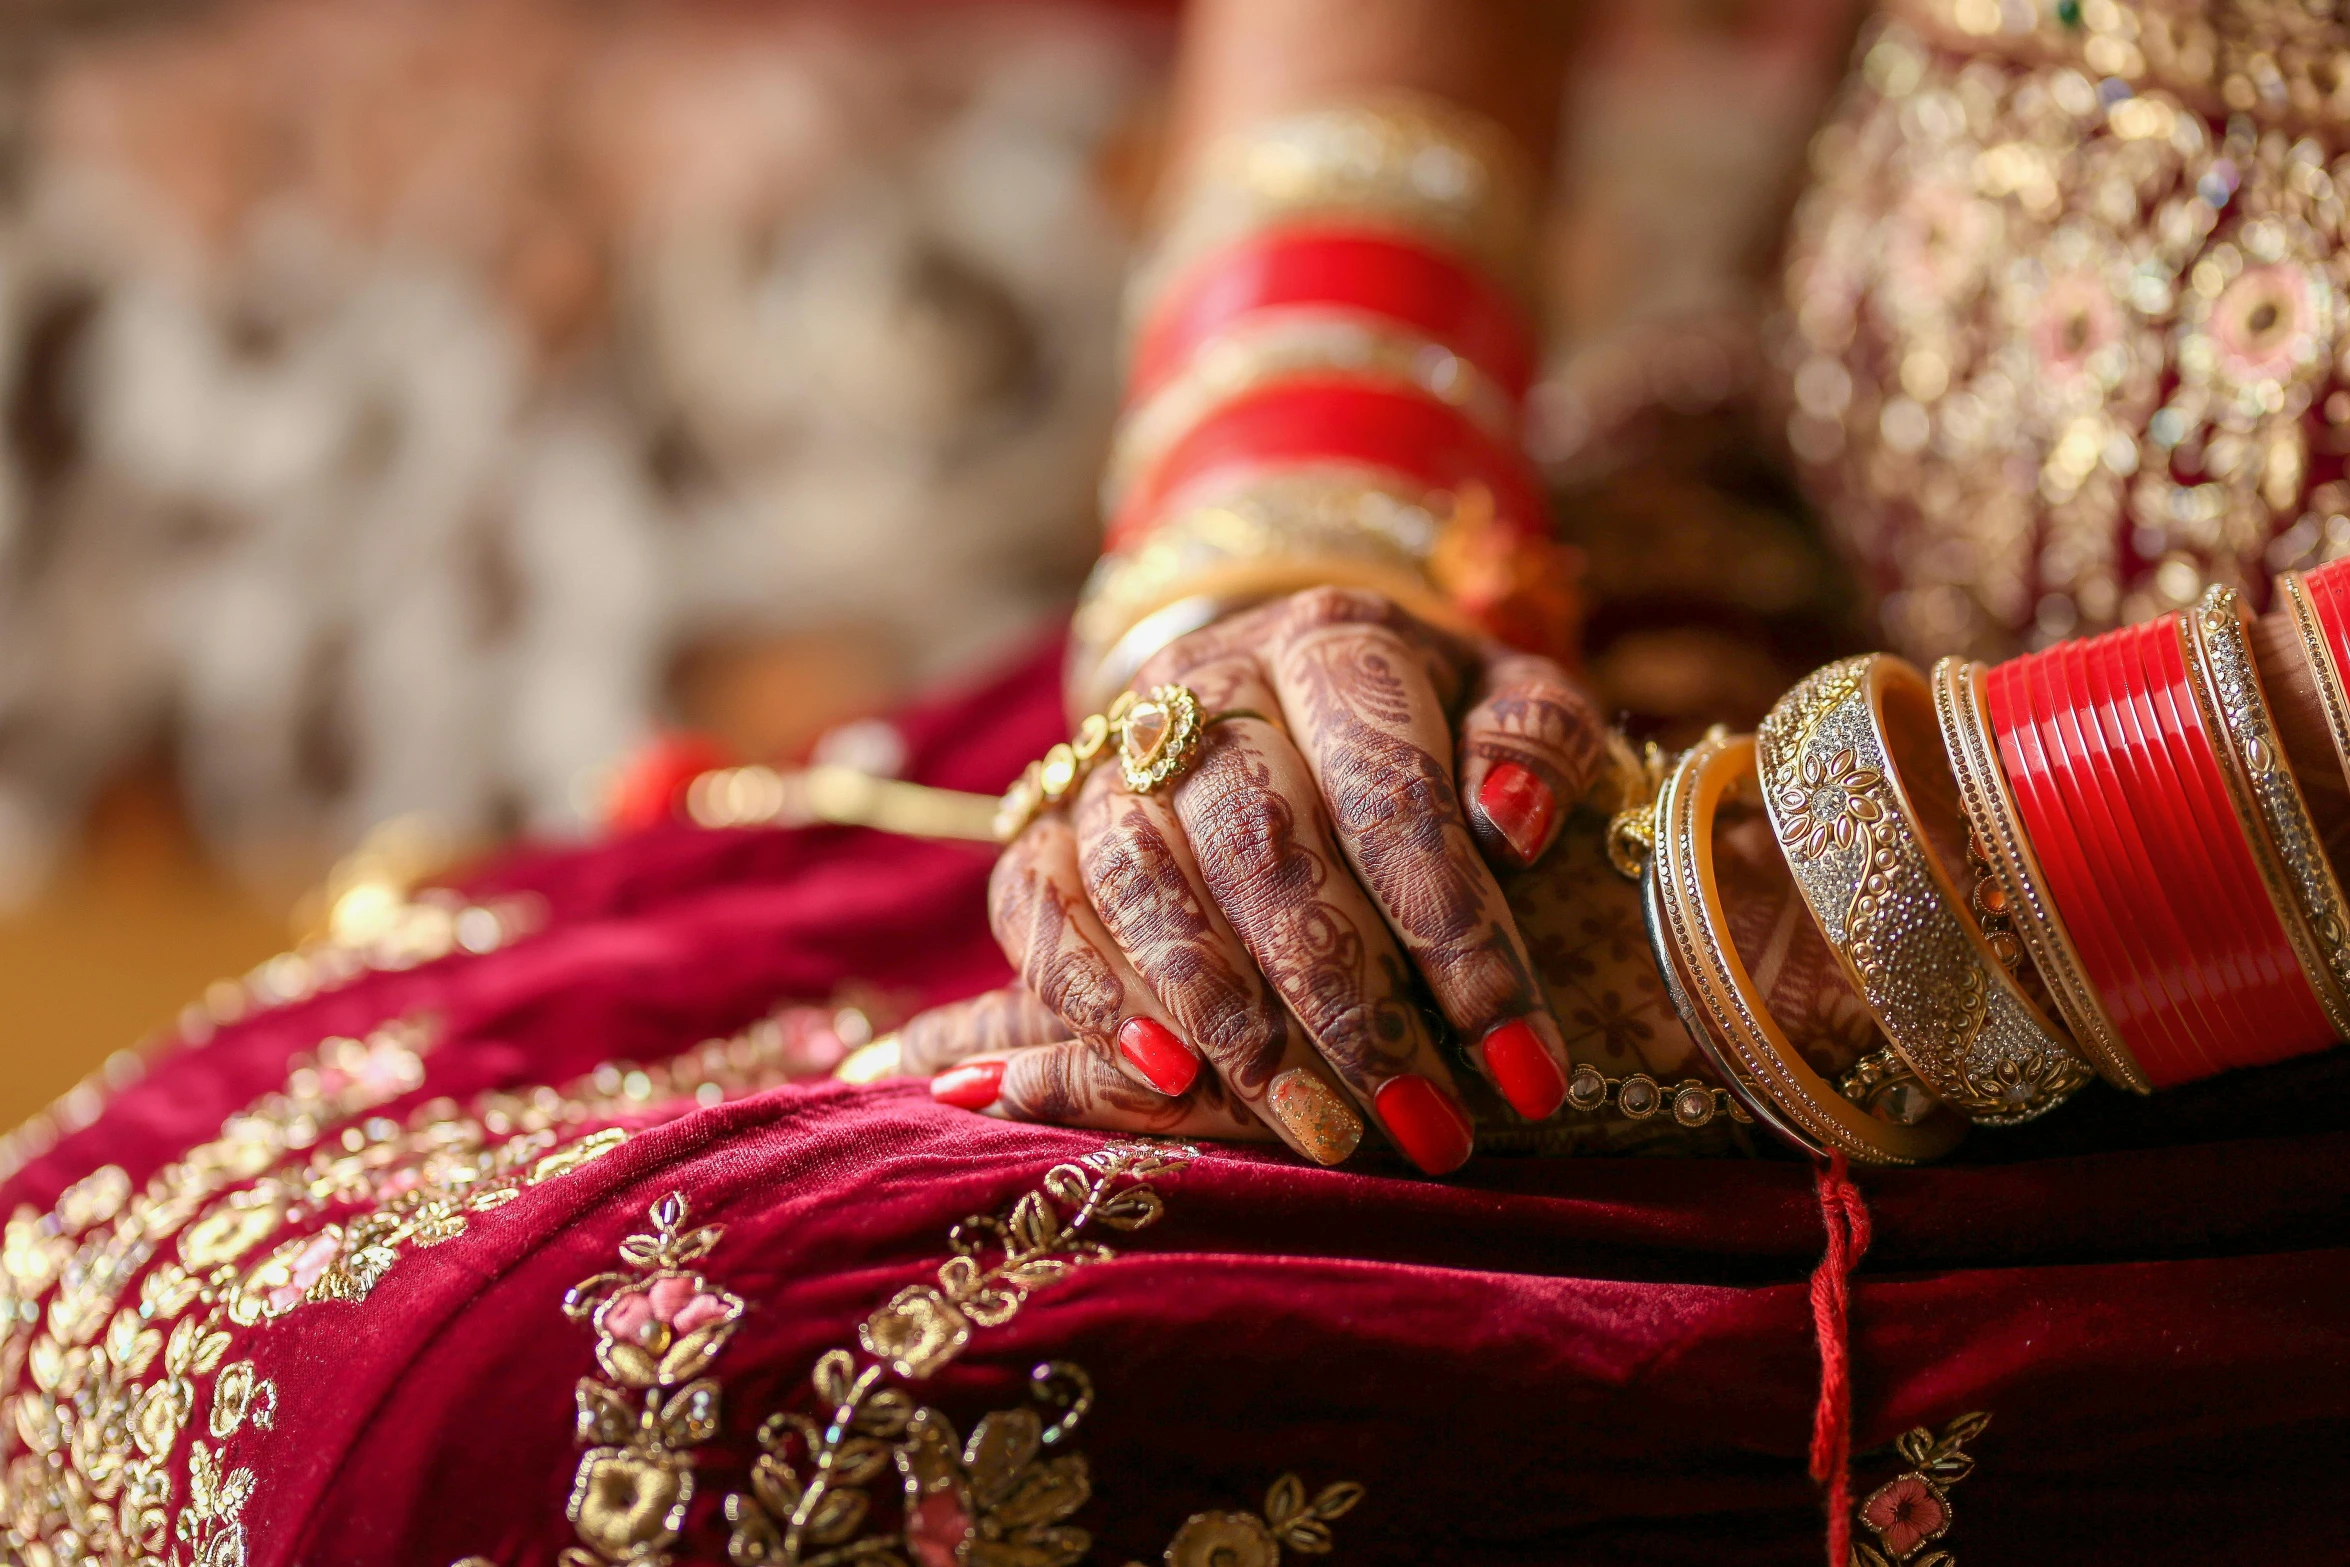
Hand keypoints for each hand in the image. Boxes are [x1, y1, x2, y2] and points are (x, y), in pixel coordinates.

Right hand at [899, 587, 1609, 1172]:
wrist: (1289, 690)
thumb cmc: (1428, 721)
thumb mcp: (1510, 701)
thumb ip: (1536, 740)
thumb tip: (1511, 822)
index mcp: (1333, 638)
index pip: (1390, 787)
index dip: (1457, 931)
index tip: (1526, 1064)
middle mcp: (1207, 683)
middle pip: (1262, 843)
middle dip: (1349, 1003)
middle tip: (1425, 1123)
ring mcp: (1113, 752)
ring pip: (1148, 880)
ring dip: (1234, 1023)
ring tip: (1323, 1131)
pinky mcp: (1046, 822)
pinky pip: (1036, 904)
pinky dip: (1091, 994)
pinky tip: (1171, 1079)